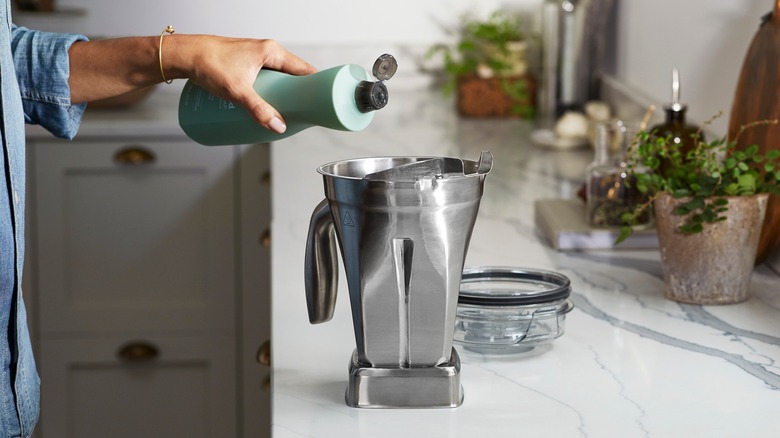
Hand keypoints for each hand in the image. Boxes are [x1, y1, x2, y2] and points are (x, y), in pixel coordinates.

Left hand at [171, 36, 316, 132]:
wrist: (184, 55)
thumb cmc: (208, 64)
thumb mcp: (237, 91)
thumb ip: (259, 110)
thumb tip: (278, 127)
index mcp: (271, 51)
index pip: (303, 69)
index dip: (315, 84)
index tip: (322, 100)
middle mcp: (266, 51)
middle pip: (292, 75)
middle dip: (298, 94)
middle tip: (302, 113)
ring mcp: (255, 57)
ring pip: (278, 78)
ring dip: (283, 94)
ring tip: (285, 113)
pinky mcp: (245, 64)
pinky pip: (266, 78)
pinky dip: (271, 90)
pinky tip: (268, 103)